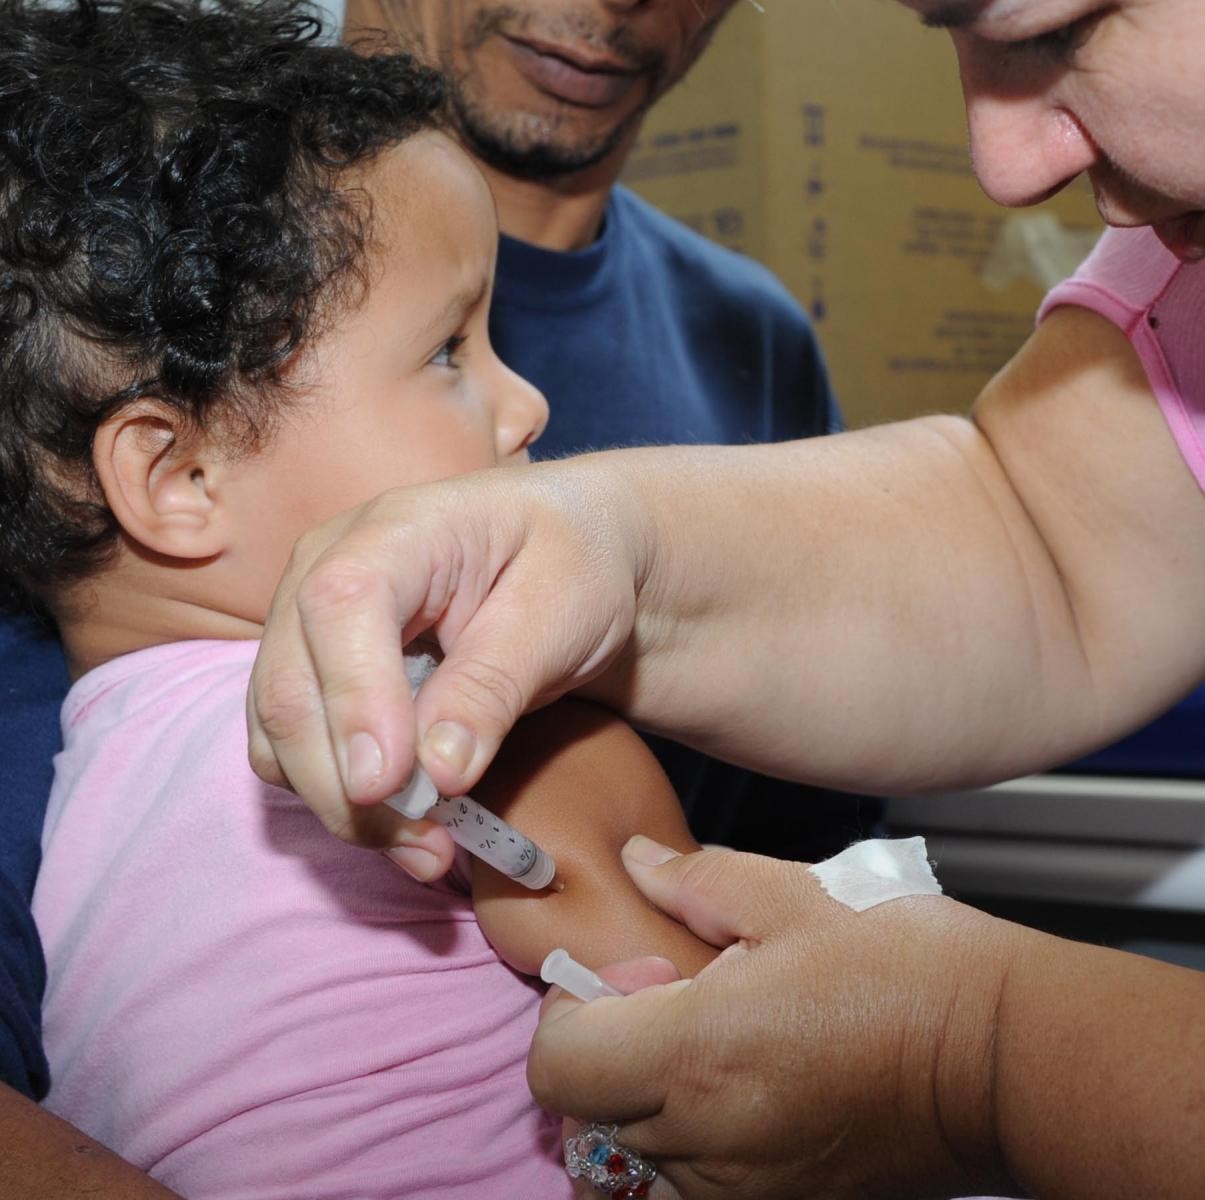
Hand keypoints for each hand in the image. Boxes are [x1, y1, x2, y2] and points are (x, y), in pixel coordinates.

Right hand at [246, 460, 647, 875]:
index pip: (341, 606)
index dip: (355, 699)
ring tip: (429, 849)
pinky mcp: (315, 673)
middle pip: (291, 685)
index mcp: (396, 530)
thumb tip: (436, 772)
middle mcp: (326, 568)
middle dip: (347, 785)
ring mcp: (308, 622)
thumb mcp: (561, 611)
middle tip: (430, 848)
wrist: (572, 555)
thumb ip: (495, 684)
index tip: (392, 783)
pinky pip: (294, 750)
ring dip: (342, 807)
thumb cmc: (575, 563)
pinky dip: (339, 799)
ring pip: (280, 733)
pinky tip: (407, 826)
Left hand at [528, 838, 1022, 1199]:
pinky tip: (736, 1087)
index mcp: (700, 1054)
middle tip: (668, 998)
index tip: (623, 975)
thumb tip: (639, 863)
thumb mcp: (792, 897)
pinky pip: (688, 1187)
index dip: (568, 1011)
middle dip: (604, 1048)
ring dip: (641, 1099)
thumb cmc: (906, 968)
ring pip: (634, 1157)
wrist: (1004, 1056)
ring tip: (705, 1044)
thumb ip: (696, 882)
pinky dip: (684, 1142)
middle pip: (588, 1113)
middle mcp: (708, 1139)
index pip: (560, 1065)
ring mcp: (745, 1189)